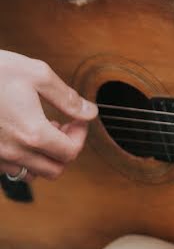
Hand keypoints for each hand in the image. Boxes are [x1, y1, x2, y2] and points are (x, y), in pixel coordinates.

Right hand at [0, 50, 97, 181]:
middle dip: (66, 149)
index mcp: (32, 133)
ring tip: (43, 130)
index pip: (70, 152)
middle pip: (54, 169)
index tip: (78, 119)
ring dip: (44, 156)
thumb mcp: (38, 75)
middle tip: (64, 126)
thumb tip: (90, 112)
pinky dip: (22, 158)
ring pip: (31, 173)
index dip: (81, 135)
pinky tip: (21, 134)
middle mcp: (13, 151)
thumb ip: (67, 98)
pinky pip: (9, 169)